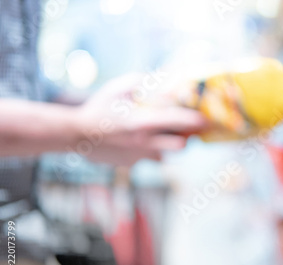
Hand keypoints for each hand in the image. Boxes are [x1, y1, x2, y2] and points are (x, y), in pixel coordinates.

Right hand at [74, 74, 206, 165]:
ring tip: (157, 134)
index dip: (193, 120)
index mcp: (141, 122)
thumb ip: (144, 83)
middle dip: (187, 138)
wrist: (76, 135)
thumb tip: (165, 80)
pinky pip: (148, 158)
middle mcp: (144, 142)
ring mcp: (138, 156)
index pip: (176, 122)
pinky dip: (148, 150)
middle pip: (180, 145)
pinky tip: (136, 141)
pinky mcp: (132, 164)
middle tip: (186, 130)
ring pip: (165, 155)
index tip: (205, 118)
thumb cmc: (98, 108)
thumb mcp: (119, 88)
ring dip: (167, 146)